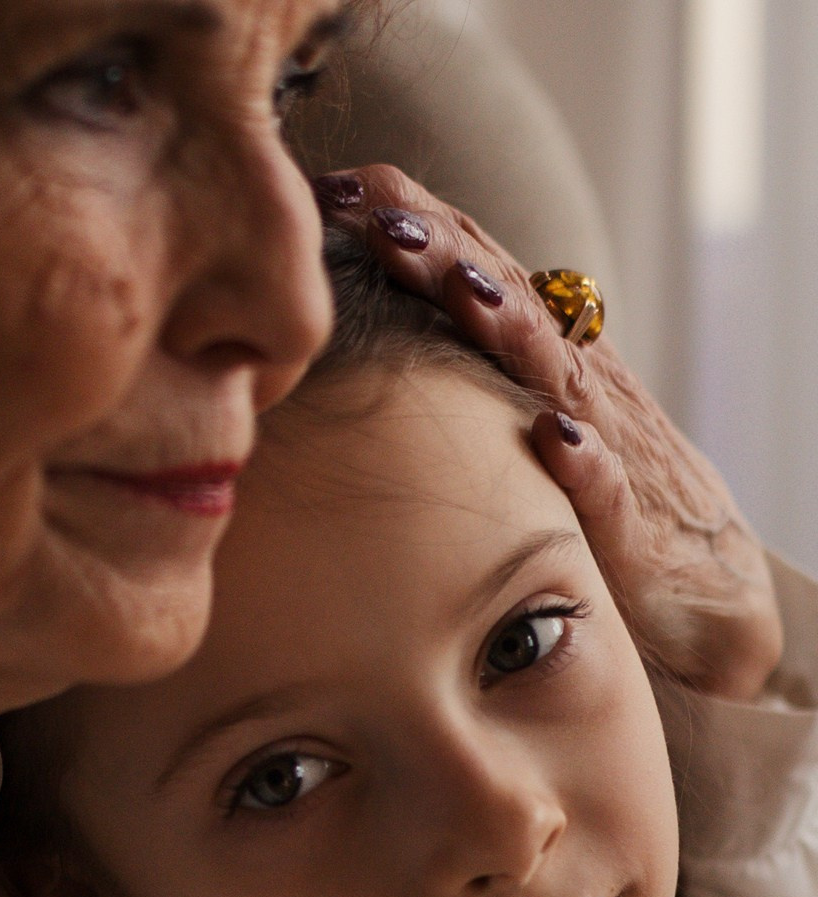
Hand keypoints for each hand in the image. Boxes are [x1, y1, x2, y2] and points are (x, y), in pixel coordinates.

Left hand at [313, 167, 781, 702]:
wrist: (694, 577)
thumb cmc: (578, 491)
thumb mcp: (506, 419)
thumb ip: (446, 370)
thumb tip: (335, 338)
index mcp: (533, 351)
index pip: (470, 266)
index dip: (410, 222)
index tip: (331, 191)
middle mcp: (570, 378)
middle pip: (508, 297)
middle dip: (446, 251)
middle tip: (381, 218)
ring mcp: (604, 442)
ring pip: (556, 370)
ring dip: (513, 327)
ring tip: (466, 292)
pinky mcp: (628, 519)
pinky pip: (607, 482)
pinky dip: (584, 457)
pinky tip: (555, 440)